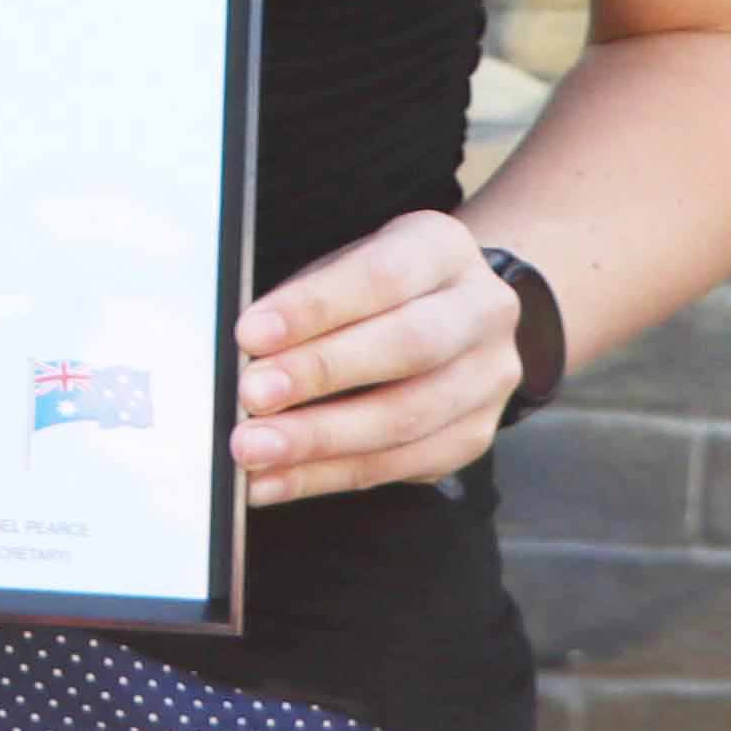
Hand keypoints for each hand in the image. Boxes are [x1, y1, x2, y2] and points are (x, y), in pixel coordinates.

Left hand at [233, 209, 525, 503]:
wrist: (453, 315)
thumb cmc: (375, 291)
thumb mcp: (341, 269)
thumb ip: (300, 304)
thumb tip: (242, 354)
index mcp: (442, 250)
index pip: (381, 276)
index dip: (315, 307)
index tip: (250, 334)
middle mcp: (481, 311)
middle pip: (408, 347)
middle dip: (320, 374)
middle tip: (250, 396)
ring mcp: (488, 378)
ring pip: (406, 417)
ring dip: (319, 439)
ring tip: (253, 449)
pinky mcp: (474, 434)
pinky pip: (399, 465)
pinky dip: (327, 476)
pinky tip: (274, 480)